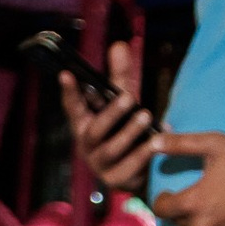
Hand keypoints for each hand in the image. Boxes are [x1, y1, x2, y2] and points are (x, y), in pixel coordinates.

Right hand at [59, 40, 157, 197]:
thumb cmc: (125, 132)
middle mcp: (88, 146)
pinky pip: (129, 168)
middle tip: (128, 96)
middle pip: (94, 130)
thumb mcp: (123, 103)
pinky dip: (144, 154)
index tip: (67, 74)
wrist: (137, 173)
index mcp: (84, 125)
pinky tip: (157, 142)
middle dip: (111, 113)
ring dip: (129, 132)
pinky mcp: (116, 181)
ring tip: (146, 116)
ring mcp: (100, 165)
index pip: (73, 107)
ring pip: (111, 149)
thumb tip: (119, 44)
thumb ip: (121, 77)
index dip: (70, 92)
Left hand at [145, 128, 224, 225]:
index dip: (162, 199)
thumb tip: (152, 142)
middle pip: (175, 222)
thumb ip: (180, 144)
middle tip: (194, 194)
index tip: (169, 192)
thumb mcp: (214, 144)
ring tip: (211, 203)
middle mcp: (201, 225)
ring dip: (195, 220)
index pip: (159, 210)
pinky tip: (223, 214)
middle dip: (179, 209)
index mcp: (193, 202)